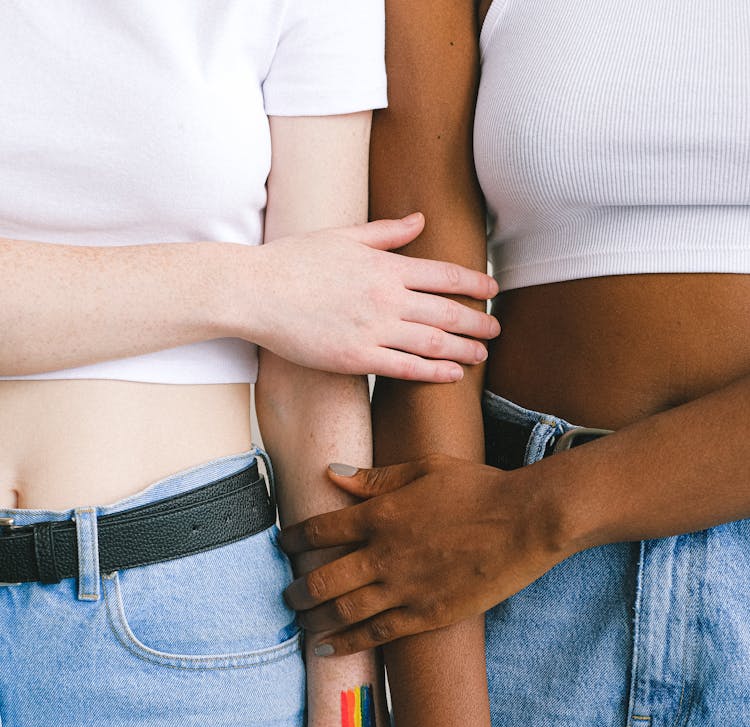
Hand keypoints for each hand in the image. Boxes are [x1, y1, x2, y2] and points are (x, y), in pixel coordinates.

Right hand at [246, 213, 498, 381]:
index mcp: (386, 265)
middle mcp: (387, 297)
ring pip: (432, 342)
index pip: (444, 274)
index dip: (474, 284)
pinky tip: (453, 375)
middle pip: (447, 311)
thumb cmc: (294, 261)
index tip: (492, 290)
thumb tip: (421, 220)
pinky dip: (433, 372)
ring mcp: (373, 329)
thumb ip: (387, 232)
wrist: (256, 292)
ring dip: (463, 349)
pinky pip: (405, 368)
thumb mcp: (343, 235)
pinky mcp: (356, 358)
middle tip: (496, 329)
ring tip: (482, 355)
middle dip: (477, 321)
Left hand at [280, 454, 566, 652]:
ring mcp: (404, 588)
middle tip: (287, 596)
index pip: (319, 530)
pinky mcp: (426, 614)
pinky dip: (346, 643)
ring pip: (342, 611)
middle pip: (322, 579)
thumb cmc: (478, 488)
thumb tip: (331, 474)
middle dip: (297, 590)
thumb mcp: (424, 468)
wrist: (524, 522)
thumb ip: (375, 478)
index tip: (285, 547)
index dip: (295, 540)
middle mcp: (383, 555)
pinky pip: (376, 634)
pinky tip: (327, 648)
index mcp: (380, 515)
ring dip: (315, 620)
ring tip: (302, 624)